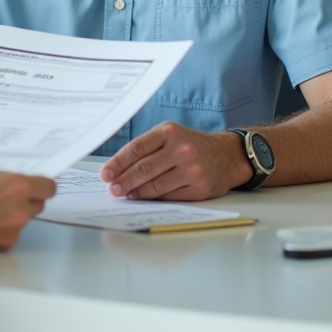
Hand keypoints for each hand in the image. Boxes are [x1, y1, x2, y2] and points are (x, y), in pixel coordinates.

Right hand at [0, 163, 55, 251]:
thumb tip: (4, 180)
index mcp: (16, 186)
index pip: (49, 187)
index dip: (42, 185)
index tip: (37, 184)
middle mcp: (19, 209)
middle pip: (39, 203)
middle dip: (28, 198)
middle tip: (8, 195)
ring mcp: (13, 229)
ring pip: (25, 218)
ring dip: (15, 213)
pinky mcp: (3, 244)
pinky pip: (11, 232)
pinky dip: (3, 227)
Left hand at [99, 122, 252, 200]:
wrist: (226, 155)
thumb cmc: (191, 146)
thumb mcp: (170, 136)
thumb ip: (147, 148)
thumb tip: (118, 169)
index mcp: (169, 132)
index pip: (137, 148)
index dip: (118, 163)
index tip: (105, 174)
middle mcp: (181, 149)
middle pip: (144, 168)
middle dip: (123, 181)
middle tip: (111, 189)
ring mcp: (191, 169)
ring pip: (156, 185)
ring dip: (136, 192)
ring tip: (124, 194)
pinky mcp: (199, 188)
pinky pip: (170, 196)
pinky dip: (153, 199)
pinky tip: (143, 198)